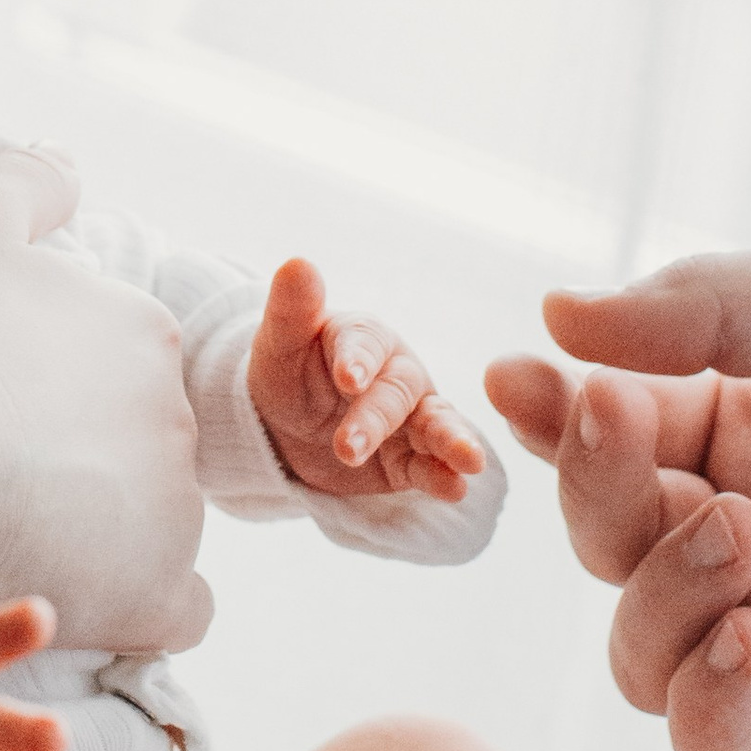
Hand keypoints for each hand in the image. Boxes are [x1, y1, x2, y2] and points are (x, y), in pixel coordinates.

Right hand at [0, 141, 212, 656]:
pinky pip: (176, 605)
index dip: (59, 390)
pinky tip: (76, 589)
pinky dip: (139, 602)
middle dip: (91, 458)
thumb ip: (28, 184)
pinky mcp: (158, 594)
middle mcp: (181, 414)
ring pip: (159, 519)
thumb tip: (72, 166)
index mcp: (145, 330)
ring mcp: (178, 509)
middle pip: (143, 440)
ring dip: (110, 530)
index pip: (122, 364)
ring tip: (20, 534)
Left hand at [249, 258, 485, 502]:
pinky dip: (443, 477)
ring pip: (434, 425)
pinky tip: (457, 488)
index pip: (365, 345)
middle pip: (395, 394)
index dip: (357, 360)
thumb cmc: (288, 371)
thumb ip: (293, 308)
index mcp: (366, 337)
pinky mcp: (409, 459)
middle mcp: (396, 373)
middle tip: (345, 449)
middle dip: (375, 420)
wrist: (286, 426)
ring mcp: (408, 418)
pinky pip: (427, 467)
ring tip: (470, 462)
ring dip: (451, 442)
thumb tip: (297, 262)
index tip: (347, 378)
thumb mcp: (280, 342)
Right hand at [485, 247, 750, 750]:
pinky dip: (703, 700)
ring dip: (657, 593)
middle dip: (597, 490)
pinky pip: (710, 750)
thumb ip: (703, 307)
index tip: (521, 381)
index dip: (554, 416)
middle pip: (601, 544)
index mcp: (748, 435)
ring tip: (744, 536)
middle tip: (632, 433)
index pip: (608, 437)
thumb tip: (556, 319)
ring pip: (635, 653)